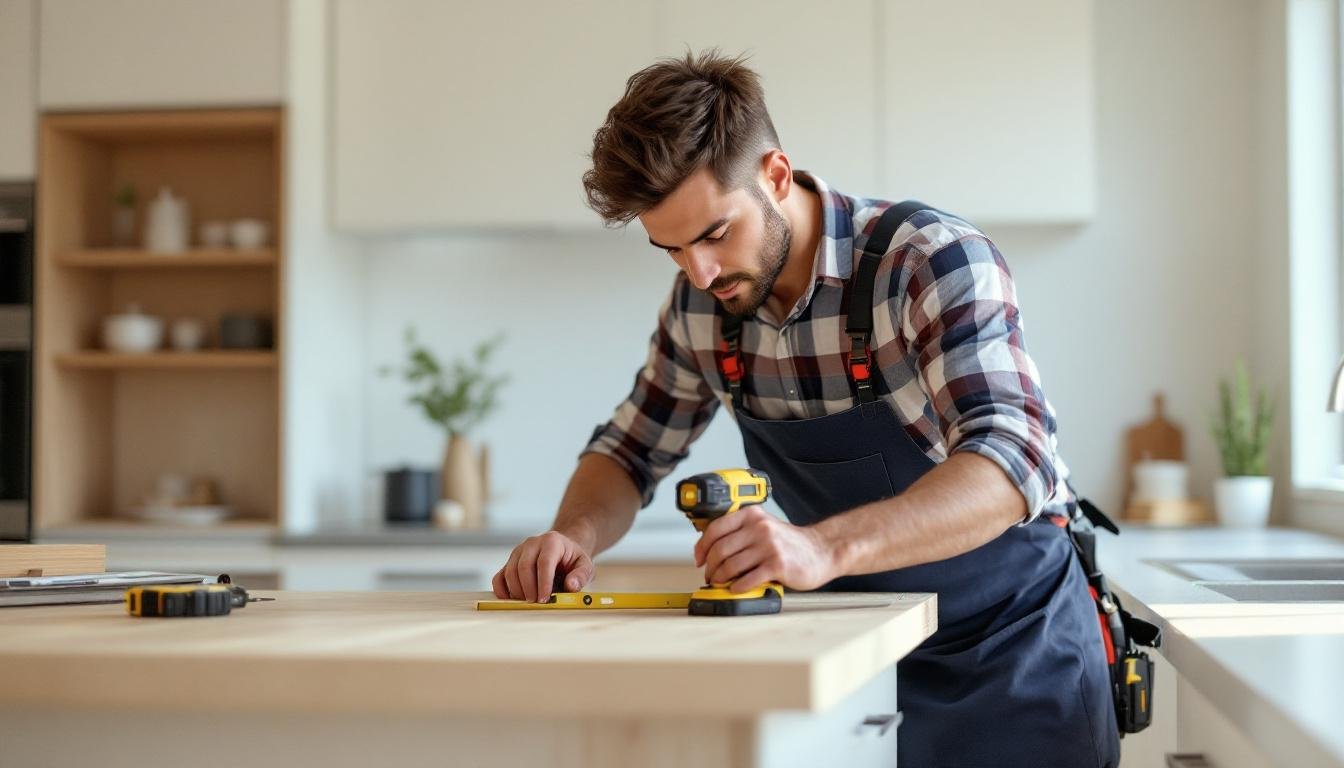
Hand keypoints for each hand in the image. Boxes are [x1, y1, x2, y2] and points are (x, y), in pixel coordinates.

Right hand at [492, 530, 594, 602]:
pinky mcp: (510, 562)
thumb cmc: (573, 560)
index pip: (544, 562)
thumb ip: (581, 575)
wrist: (563, 551)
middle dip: (529, 589)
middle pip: (524, 566)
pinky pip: (499, 576)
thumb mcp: (585, 565)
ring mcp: (518, 552)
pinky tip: (512, 600)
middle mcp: (532, 543)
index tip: (545, 599)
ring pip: (510, 571)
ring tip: (529, 602)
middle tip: (536, 604)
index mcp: (552, 541)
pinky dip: (502, 590)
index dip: (543, 582)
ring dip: (517, 591)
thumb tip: (571, 586)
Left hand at [692, 505, 836, 592]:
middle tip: (710, 575)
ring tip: (721, 583)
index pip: (715, 528)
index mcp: (752, 515)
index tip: (698, 559)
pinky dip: (737, 587)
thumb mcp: (764, 527)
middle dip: (710, 567)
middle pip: (720, 549)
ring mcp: (769, 546)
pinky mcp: (778, 565)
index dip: (702, 547)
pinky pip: (748, 579)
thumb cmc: (790, 543)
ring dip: (721, 579)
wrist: (821, 551)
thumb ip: (740, 532)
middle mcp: (760, 528)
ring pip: (731, 566)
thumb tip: (709, 549)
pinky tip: (737, 588)